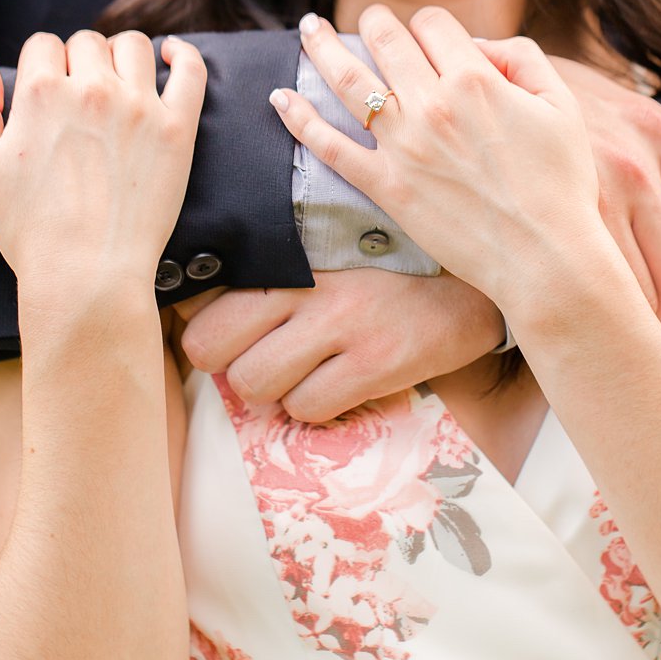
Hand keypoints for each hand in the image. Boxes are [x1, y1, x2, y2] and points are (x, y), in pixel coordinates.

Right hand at [0, 30, 206, 297]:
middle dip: (80, 62)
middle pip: (87, 43)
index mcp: (41, 92)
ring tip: (121, 79)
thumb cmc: (29, 229)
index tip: (50, 90)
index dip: (43, 65)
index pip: (43, 45)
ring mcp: (139, 107)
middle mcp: (93, 90)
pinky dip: (182, 54)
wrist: (86, 274)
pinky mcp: (177, 129)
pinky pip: (190, 69)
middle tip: (82, 98)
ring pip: (134, 46)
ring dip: (122, 54)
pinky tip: (171, 55)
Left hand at [174, 269, 502, 422]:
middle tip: (255, 359)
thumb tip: (192, 303)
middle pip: (209, 346)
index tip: (225, 332)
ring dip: (271, 391)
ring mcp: (342, 323)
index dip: (202, 324)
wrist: (468, 287)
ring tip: (301, 373)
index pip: (200, 296)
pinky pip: (307, 407)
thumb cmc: (384, 270)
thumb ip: (268, 268)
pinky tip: (336, 385)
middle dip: (226, 363)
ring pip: (253, 383)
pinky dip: (314, 408)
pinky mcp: (375, 362)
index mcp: (288, 251)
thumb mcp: (322, 252)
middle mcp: (307, 283)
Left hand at [269, 7, 606, 311]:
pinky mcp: (385, 186)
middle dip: (374, 22)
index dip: (430, 25)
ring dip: (321, 47)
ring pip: (347, 80)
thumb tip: (478, 46)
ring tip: (307, 30)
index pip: (432, 23)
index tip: (430, 37)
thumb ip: (523, 59)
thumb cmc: (560, 185)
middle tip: (368, 21)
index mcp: (474, 79)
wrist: (544, 256)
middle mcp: (431, 105)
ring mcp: (402, 146)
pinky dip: (299, 118)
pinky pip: (329, 146)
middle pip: (385, 39)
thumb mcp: (561, 105)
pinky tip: (280, 98)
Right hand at [550, 56, 660, 330]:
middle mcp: (634, 165)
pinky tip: (568, 325)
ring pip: (633, 296)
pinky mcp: (539, 222)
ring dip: (626, 327)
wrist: (463, 79)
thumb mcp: (603, 101)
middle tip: (654, 330)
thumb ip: (647, 141)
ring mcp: (585, 198)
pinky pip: (581, 292)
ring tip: (606, 334)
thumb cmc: (534, 99)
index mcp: (658, 132)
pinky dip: (582, 316)